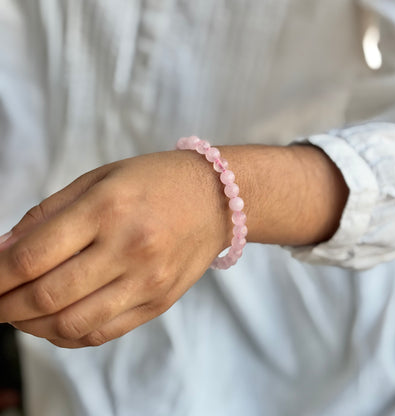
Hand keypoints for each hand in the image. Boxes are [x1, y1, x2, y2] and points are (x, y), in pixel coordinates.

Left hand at [0, 151, 230, 347]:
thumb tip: (2, 252)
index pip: (31, 257)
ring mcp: (147, 281)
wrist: (216, 199)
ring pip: (70, 325)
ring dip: (32, 325)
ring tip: (20, 312)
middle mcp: (129, 249)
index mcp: (108, 209)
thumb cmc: (156, 181)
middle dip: (4, 305)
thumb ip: (49, 215)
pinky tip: (56, 321)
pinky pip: (102, 333)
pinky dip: (67, 335)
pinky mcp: (159, 302)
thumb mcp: (100, 180)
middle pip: (46, 297)